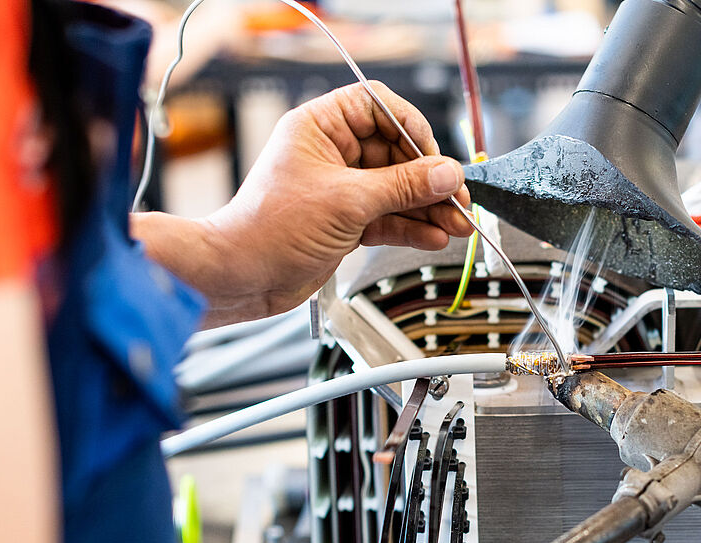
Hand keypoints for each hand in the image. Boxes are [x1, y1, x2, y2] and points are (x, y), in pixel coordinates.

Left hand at [140, 82, 472, 325]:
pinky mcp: (346, 221)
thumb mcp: (347, 202)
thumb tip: (445, 173)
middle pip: (396, 154)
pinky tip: (435, 236)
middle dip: (430, 180)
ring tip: (458, 224)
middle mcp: (332, 153)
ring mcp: (341, 189)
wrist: (241, 277)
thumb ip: (402, 187)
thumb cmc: (269, 229)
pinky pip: (388, 217)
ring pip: (397, 190)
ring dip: (428, 208)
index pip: (379, 108)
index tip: (436, 158)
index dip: (412, 129)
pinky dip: (412, 227)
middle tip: (459, 199)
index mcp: (320, 127)